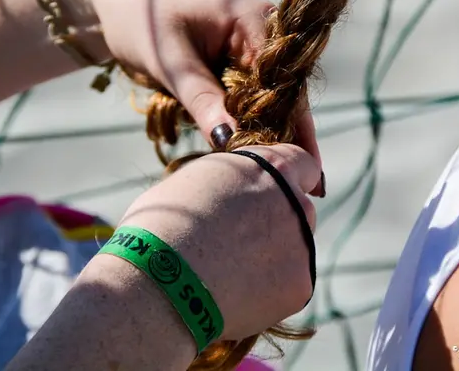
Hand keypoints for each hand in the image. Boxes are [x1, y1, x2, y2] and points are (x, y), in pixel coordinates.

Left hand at [79, 0, 321, 179]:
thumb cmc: (141, 15)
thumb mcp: (171, 62)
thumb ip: (203, 101)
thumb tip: (233, 143)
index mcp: (255, 21)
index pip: (284, 84)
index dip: (292, 128)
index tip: (301, 169)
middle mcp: (261, 31)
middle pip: (282, 93)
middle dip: (285, 136)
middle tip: (305, 186)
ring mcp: (247, 43)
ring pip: (263, 96)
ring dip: (264, 131)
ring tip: (281, 175)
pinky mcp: (231, 55)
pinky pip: (244, 92)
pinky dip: (242, 118)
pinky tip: (250, 149)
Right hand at [118, 143, 319, 340]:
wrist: (155, 282)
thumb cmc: (158, 224)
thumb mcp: (192, 180)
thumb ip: (225, 183)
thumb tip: (224, 192)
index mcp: (270, 167)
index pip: (302, 163)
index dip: (284, 179)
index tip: (266, 195)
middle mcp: (295, 202)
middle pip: (297, 210)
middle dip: (274, 222)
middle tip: (235, 241)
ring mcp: (302, 247)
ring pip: (293, 250)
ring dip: (269, 258)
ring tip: (224, 272)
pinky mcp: (299, 287)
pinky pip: (286, 286)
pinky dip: (264, 292)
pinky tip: (230, 294)